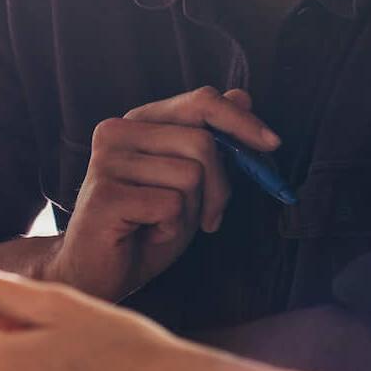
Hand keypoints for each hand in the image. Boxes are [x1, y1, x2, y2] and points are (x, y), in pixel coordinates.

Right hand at [46, 86, 279, 301]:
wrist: (98, 275)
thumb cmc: (145, 229)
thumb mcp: (190, 184)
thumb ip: (212, 141)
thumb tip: (243, 95)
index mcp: (138, 122)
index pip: (199, 101)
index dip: (241, 121)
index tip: (272, 143)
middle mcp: (117, 131)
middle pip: (202, 141)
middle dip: (221, 186)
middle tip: (210, 217)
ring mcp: (106, 160)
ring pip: (190, 175)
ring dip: (192, 211)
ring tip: (164, 224)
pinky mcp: (105, 194)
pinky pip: (171, 205)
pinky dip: (171, 228)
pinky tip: (147, 234)